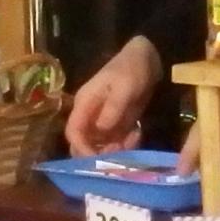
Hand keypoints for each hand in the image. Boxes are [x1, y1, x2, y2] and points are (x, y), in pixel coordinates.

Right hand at [65, 37, 162, 155]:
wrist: (147, 59)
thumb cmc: (132, 69)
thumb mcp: (125, 87)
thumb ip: (112, 108)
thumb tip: (101, 129)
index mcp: (84, 104)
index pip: (73, 132)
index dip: (81, 149)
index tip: (97, 161)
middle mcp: (89, 115)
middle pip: (82, 143)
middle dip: (98, 154)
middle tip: (118, 153)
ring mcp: (102, 120)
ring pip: (99, 146)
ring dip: (115, 150)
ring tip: (132, 140)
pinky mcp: (116, 123)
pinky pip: (115, 142)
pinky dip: (126, 144)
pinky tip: (137, 134)